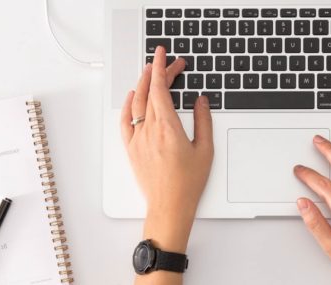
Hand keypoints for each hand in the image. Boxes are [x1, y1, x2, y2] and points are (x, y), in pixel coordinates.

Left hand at [121, 46, 212, 255]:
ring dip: (142, 84)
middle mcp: (149, 130)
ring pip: (136, 103)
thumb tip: (201, 101)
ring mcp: (138, 139)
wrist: (169, 206)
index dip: (162, 68)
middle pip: (149, 92)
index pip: (160, 89)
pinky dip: (128, 105)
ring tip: (150, 72)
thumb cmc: (188, 183)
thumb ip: (203, 121)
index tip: (164, 55)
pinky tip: (132, 97)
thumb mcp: (205, 149)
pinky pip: (125, 121)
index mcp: (168, 127)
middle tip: (168, 62)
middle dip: (158, 72)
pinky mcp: (131, 149)